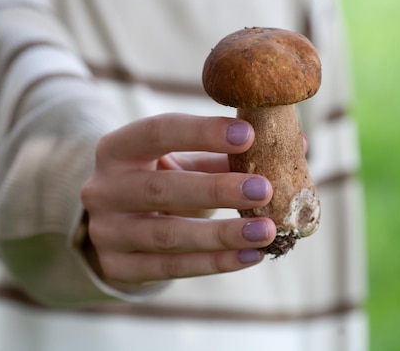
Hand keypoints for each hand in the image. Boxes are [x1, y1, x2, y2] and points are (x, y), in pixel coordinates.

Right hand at [80, 113, 275, 285]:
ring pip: (167, 235)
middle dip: (216, 189)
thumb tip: (295, 144)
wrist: (113, 222)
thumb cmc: (157, 180)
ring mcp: (107, 232)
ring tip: (266, 231)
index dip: (203, 132)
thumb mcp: (179, 160)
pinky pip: (170, 268)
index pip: (158, 131)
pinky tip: (250, 256)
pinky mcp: (117, 267)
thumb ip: (226, 154)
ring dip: (221, 234)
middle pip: (161, 189)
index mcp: (117, 148)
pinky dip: (214, 263)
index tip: (248, 133)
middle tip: (264, 189)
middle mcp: (103, 188)